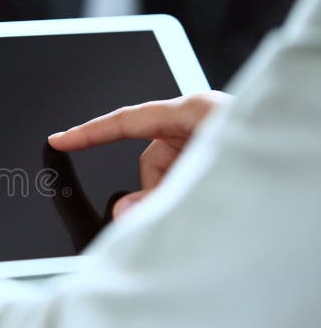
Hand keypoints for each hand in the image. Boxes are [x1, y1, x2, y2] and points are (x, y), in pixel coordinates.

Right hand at [48, 91, 231, 217]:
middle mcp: (199, 121)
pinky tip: (212, 204)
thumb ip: (158, 198)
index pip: (126, 121)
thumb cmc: (267, 166)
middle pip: (149, 158)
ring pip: (167, 172)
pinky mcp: (218, 154)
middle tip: (168, 217)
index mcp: (194, 111)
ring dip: (176, 196)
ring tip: (206, 209)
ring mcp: (209, 137)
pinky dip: (189, 194)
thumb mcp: (209, 180)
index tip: (59, 140)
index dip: (88, 133)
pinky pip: (184, 176)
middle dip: (155, 191)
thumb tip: (122, 212)